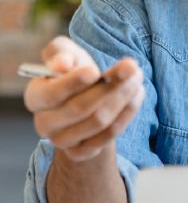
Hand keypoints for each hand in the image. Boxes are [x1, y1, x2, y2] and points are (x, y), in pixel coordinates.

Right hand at [24, 36, 144, 161]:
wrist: (87, 94)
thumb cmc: (74, 67)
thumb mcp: (65, 51)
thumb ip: (60, 53)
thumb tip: (62, 66)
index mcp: (36, 97)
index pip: (50, 95)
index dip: (73, 83)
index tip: (95, 71)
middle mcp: (44, 123)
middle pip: (80, 108)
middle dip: (110, 86)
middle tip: (132, 68)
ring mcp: (62, 141)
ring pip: (99, 121)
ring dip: (123, 97)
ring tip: (137, 78)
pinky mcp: (81, 152)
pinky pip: (109, 135)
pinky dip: (127, 113)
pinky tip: (136, 94)